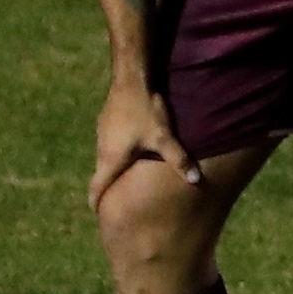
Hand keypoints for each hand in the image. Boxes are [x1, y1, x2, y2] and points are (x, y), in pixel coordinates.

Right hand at [90, 79, 197, 210]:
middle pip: (101, 175)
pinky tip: (132, 150)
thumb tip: (195, 181)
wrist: (132, 80)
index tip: (99, 214)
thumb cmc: (145, 111)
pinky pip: (110, 144)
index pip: (97, 188)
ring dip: (114, 169)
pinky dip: (118, 152)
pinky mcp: (107, 122)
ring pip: (106, 158)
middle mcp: (101, 149)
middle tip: (116, 200)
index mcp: (111, 159)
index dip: (98, 202)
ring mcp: (102, 135)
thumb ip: (178, 160)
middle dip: (108, 188)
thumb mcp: (164, 138)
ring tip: (126, 178)